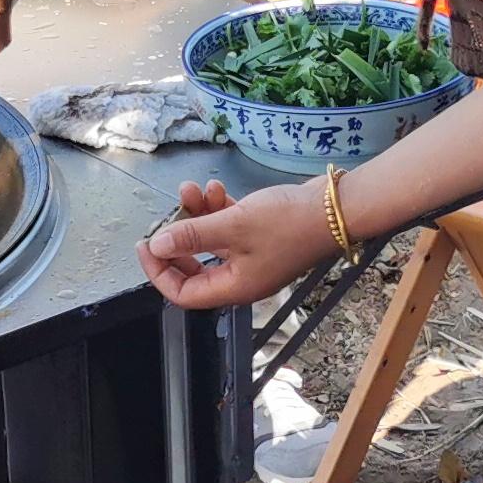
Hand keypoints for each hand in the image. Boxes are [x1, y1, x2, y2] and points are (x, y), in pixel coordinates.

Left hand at [138, 176, 341, 311]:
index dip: (159, 272)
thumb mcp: (233, 226)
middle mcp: (240, 277)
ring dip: (197, 215)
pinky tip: (216, 188)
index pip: (183, 294)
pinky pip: (228, 228)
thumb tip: (156, 247)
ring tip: (193, 188)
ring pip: (209, 241)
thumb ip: (191, 236)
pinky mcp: (260, 236)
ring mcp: (251, 256)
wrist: (336, 208)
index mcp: (234, 287)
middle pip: (193, 267)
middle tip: (165, 217)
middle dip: (177, 238)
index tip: (145, 245)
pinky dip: (218, 210)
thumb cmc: (287, 222)